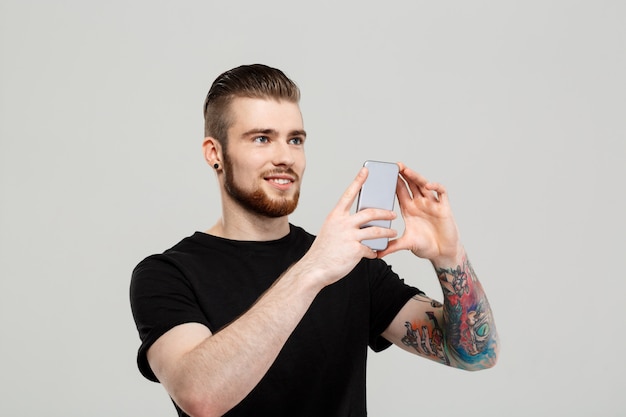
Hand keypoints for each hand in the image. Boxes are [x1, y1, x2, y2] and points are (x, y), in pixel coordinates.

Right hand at [298, 167, 397, 287]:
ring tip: (392, 232)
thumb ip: (344, 225)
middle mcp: (343, 224)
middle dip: (384, 213)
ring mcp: (349, 237)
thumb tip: (362, 224)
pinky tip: (374, 253)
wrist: (315, 268)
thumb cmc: (322, 251)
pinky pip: (371, 249)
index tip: (366, 170)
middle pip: (370, 213)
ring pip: (376, 231)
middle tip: (392, 214)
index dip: (358, 181)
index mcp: (335, 216)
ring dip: (387, 232)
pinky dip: (373, 252)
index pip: (349, 194)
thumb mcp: (330, 231)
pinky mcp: (356, 250)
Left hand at [376, 163, 461, 262]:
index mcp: (409, 209)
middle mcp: (420, 204)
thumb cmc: (426, 247)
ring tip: (406, 170)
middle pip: (411, 184)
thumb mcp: (406, 244)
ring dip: (415, 176)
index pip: (400, 191)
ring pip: (423, 185)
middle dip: (403, 174)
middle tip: (394, 165)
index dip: (394, 182)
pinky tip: (428, 185)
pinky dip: (435, 187)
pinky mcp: (444, 207)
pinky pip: (441, 192)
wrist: (443, 254)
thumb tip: (377, 254)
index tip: (384, 174)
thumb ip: (392, 247)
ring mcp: (432, 204)